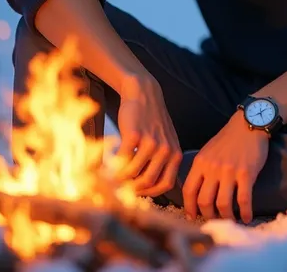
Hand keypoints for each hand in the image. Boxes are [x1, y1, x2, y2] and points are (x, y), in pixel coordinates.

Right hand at [116, 74, 181, 197]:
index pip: (166, 184)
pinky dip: (114, 163)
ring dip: (121, 176)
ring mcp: (150, 142)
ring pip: (133, 173)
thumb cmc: (152, 120)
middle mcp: (166, 150)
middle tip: (122, 186)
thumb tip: (147, 189)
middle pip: (148, 182)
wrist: (144, 93)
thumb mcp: (166, 141)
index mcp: (175, 153)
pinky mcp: (134, 135)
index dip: (151, 192)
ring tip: (114, 173)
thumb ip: (163, 162)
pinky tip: (111, 157)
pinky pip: (122, 159)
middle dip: (133, 188)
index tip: (140, 192)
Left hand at [182, 111, 269, 223]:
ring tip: (230, 219)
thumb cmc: (228, 139)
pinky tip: (247, 218)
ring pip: (223, 204)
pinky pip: (243, 200)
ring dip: (226, 217)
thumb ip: (201, 169)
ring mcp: (229, 171)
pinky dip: (245, 213)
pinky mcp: (246, 173)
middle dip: (208, 215)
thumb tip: (195, 193)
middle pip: (204, 202)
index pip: (189, 190)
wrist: (248, 124)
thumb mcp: (208, 151)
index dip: (189, 208)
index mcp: (200, 162)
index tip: (193, 216)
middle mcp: (212, 168)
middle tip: (214, 219)